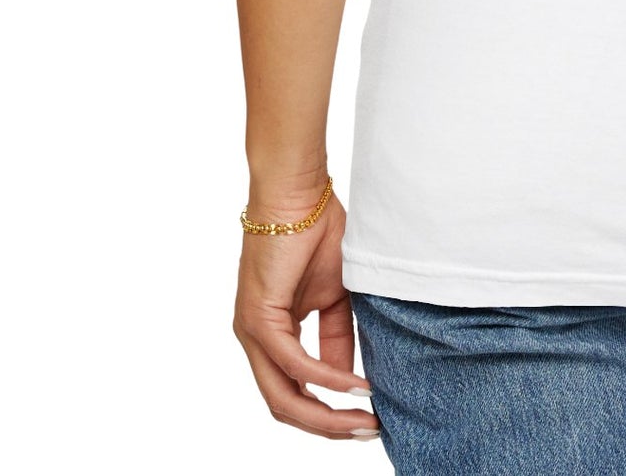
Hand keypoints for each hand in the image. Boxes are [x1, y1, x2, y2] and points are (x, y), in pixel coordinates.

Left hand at [233, 183, 379, 440]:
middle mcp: (257, 342)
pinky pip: (294, 364)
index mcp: (273, 335)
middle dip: (329, 426)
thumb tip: (352, 378)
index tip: (371, 418)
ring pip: (284, 398)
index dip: (332, 412)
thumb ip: (339, 337)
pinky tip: (354, 385)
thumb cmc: (318, 231)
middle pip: (287, 407)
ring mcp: (253, 334)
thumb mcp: (336, 296)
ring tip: (364, 420)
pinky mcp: (258, 319)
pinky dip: (326, 379)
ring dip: (326, 415)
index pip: (297, 393)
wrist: (300, 193)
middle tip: (369, 431)